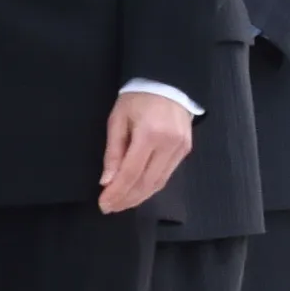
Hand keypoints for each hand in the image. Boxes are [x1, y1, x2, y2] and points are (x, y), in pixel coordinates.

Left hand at [98, 90, 193, 213]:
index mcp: (150, 134)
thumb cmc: (138, 98)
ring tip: (122, 204)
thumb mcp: (118, 120)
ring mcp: (181, 149)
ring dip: (139, 197)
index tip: (103, 204)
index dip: (116, 192)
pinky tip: (138, 191)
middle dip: (126, 199)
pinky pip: (167, 175)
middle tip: (110, 208)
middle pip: (146, 182)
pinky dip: (151, 187)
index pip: (131, 173)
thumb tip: (107, 182)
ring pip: (159, 183)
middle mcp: (169, 145)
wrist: (169, 82)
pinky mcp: (186, 150)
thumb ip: (113, 152)